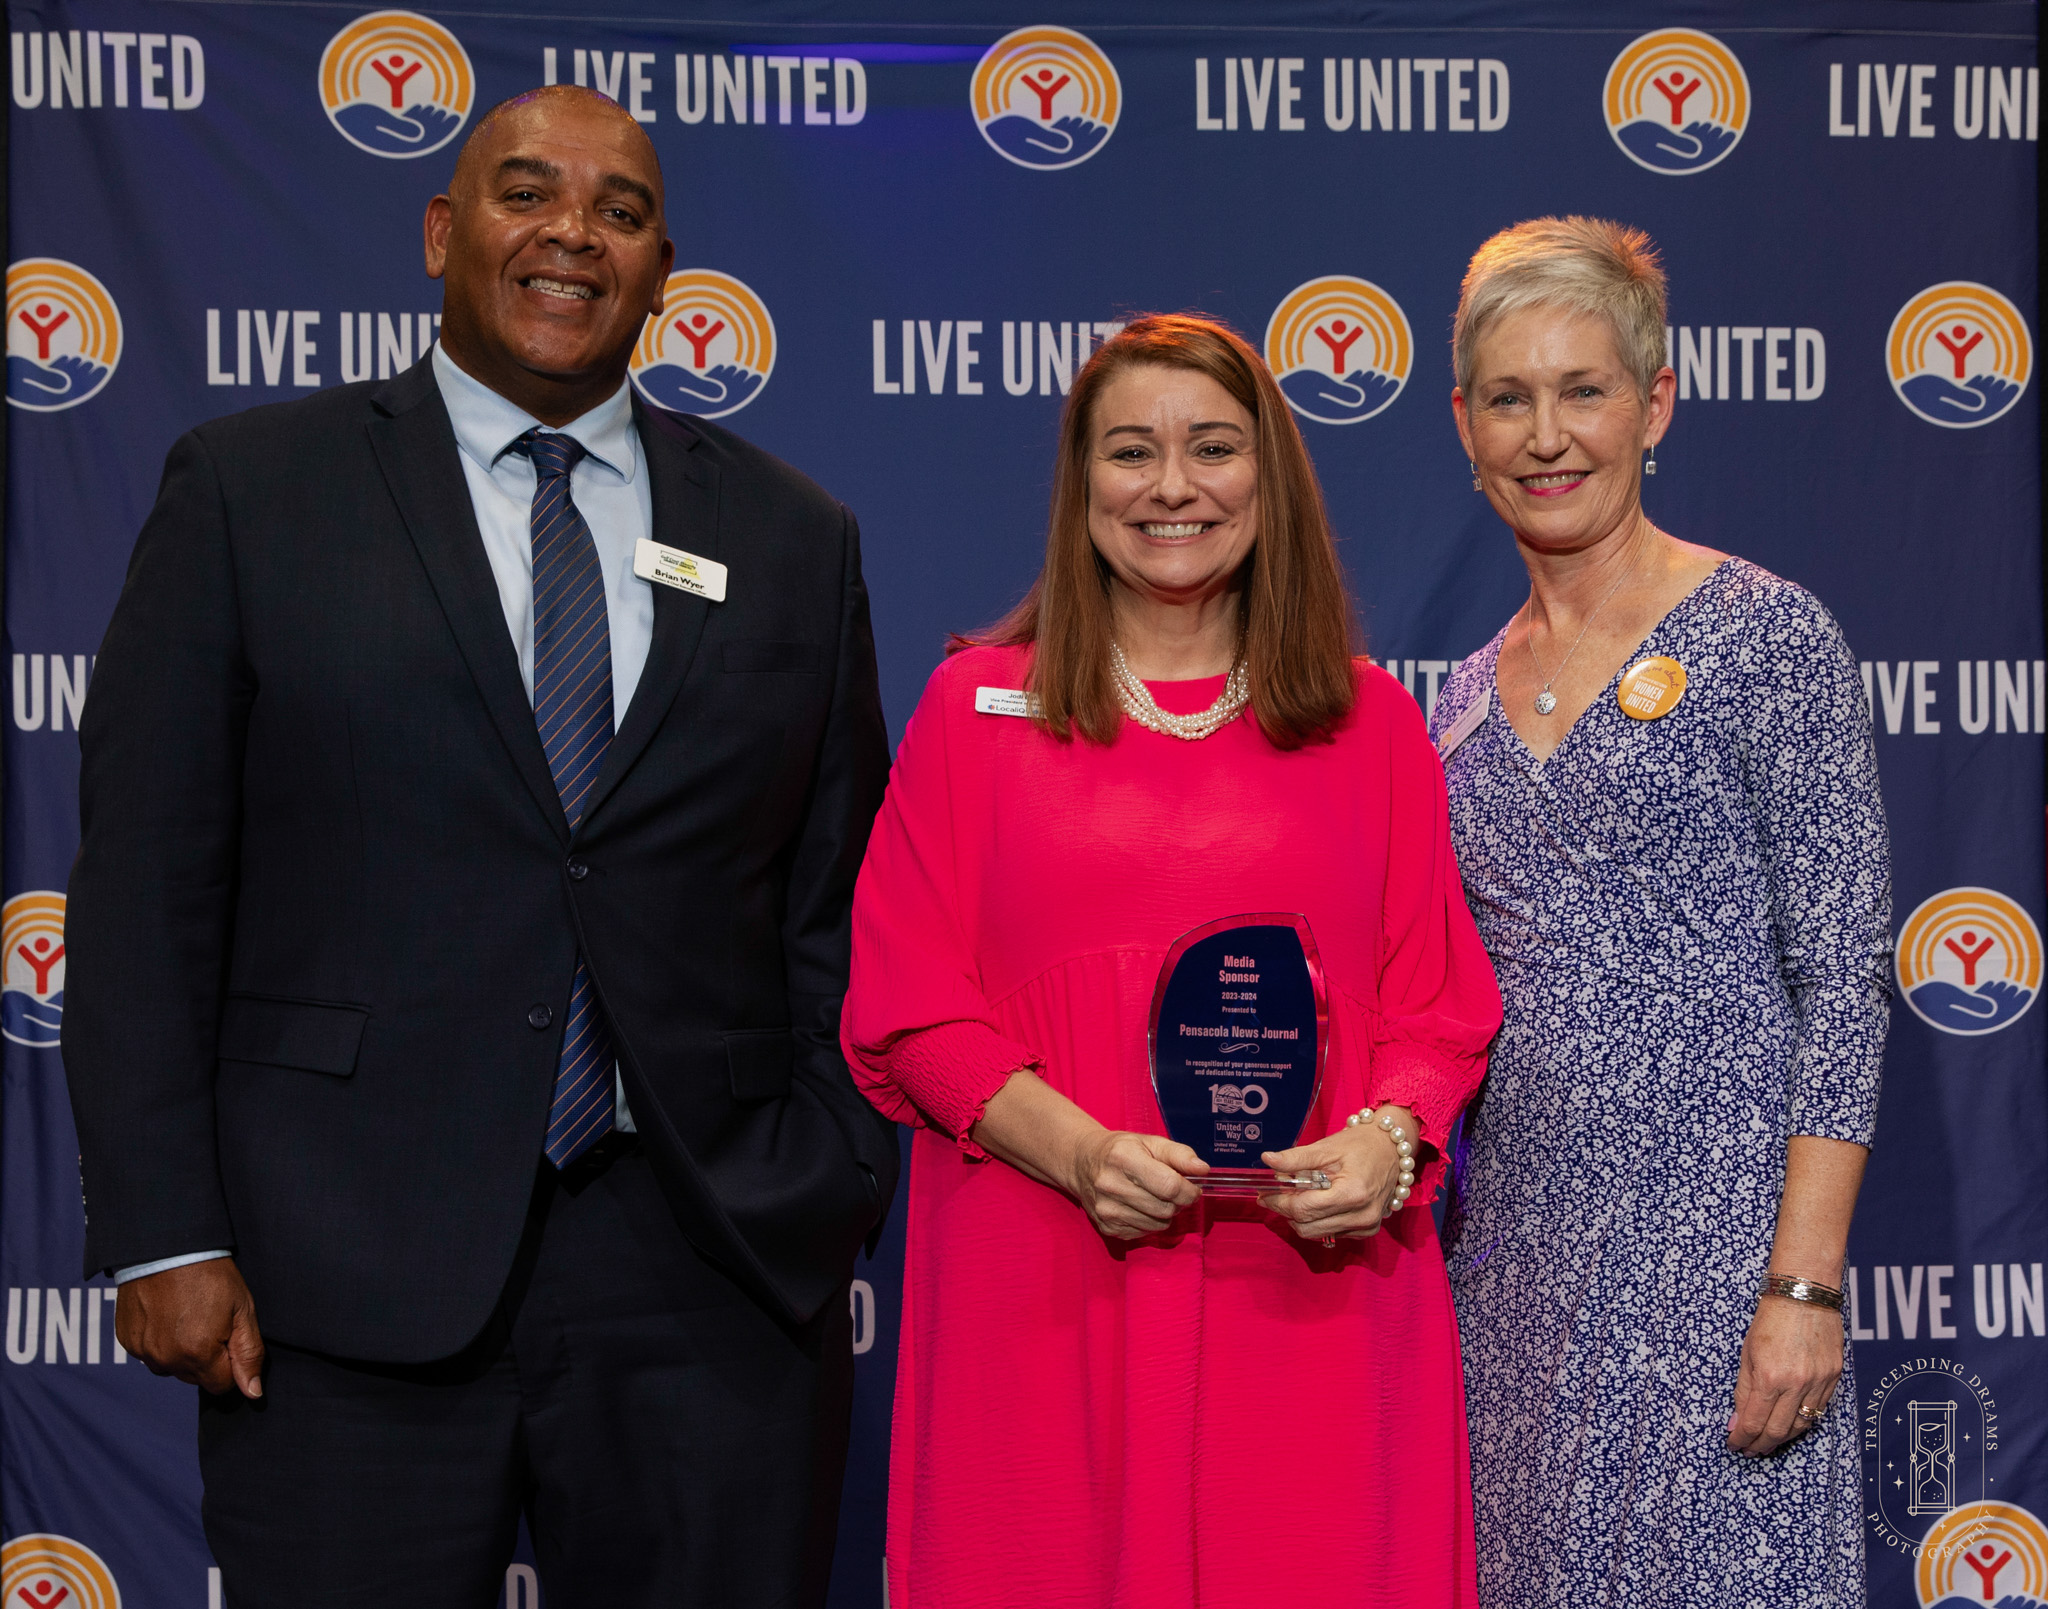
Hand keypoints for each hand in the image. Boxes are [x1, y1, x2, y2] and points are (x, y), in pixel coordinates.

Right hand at [115, 1259, 264, 1397]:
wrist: (167, 1248)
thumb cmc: (211, 1275)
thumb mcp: (242, 1310)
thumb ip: (248, 1354)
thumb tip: (252, 1393)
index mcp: (198, 1354)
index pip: (221, 1385)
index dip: (231, 1364)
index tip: (230, 1337)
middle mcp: (167, 1360)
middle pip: (196, 1378)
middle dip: (207, 1358)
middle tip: (210, 1321)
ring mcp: (143, 1352)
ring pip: (172, 1368)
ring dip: (182, 1353)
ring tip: (188, 1316)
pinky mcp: (128, 1341)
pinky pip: (150, 1354)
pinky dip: (160, 1342)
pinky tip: (167, 1315)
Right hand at [1064, 1131, 1205, 1239]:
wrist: (1081, 1163)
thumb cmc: (1121, 1150)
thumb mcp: (1150, 1142)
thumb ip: (1180, 1154)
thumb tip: (1203, 1169)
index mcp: (1123, 1158)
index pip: (1169, 1186)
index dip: (1189, 1190)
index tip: (1193, 1187)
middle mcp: (1111, 1185)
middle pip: (1166, 1208)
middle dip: (1178, 1202)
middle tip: (1173, 1190)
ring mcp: (1106, 1210)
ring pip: (1158, 1224)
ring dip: (1165, 1213)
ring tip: (1155, 1197)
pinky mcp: (1106, 1227)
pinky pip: (1145, 1233)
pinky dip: (1150, 1222)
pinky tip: (1140, 1206)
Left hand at [1256, 1107, 1412, 1240]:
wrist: (1392, 1149)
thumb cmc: (1360, 1144)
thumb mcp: (1327, 1147)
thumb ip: (1297, 1158)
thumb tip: (1268, 1161)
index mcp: (1352, 1193)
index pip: (1303, 1209)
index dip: (1279, 1202)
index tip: (1264, 1194)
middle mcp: (1362, 1215)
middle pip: (1307, 1226)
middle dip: (1287, 1211)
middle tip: (1277, 1194)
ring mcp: (1367, 1226)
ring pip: (1317, 1233)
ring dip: (1301, 1217)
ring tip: (1297, 1195)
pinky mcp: (1368, 1230)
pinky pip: (1332, 1232)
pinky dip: (1318, 1220)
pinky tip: (1318, 1201)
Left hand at [1726, 1293, 1841, 1455]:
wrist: (1804, 1296)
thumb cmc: (1770, 1320)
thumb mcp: (1747, 1353)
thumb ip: (1743, 1390)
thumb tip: (1737, 1422)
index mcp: (1770, 1376)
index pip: (1754, 1421)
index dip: (1742, 1437)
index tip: (1734, 1444)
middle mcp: (1797, 1384)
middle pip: (1778, 1430)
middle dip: (1761, 1444)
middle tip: (1749, 1450)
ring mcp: (1819, 1383)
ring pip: (1801, 1426)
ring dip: (1782, 1438)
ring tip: (1767, 1442)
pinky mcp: (1834, 1378)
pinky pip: (1818, 1411)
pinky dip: (1802, 1423)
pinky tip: (1789, 1425)